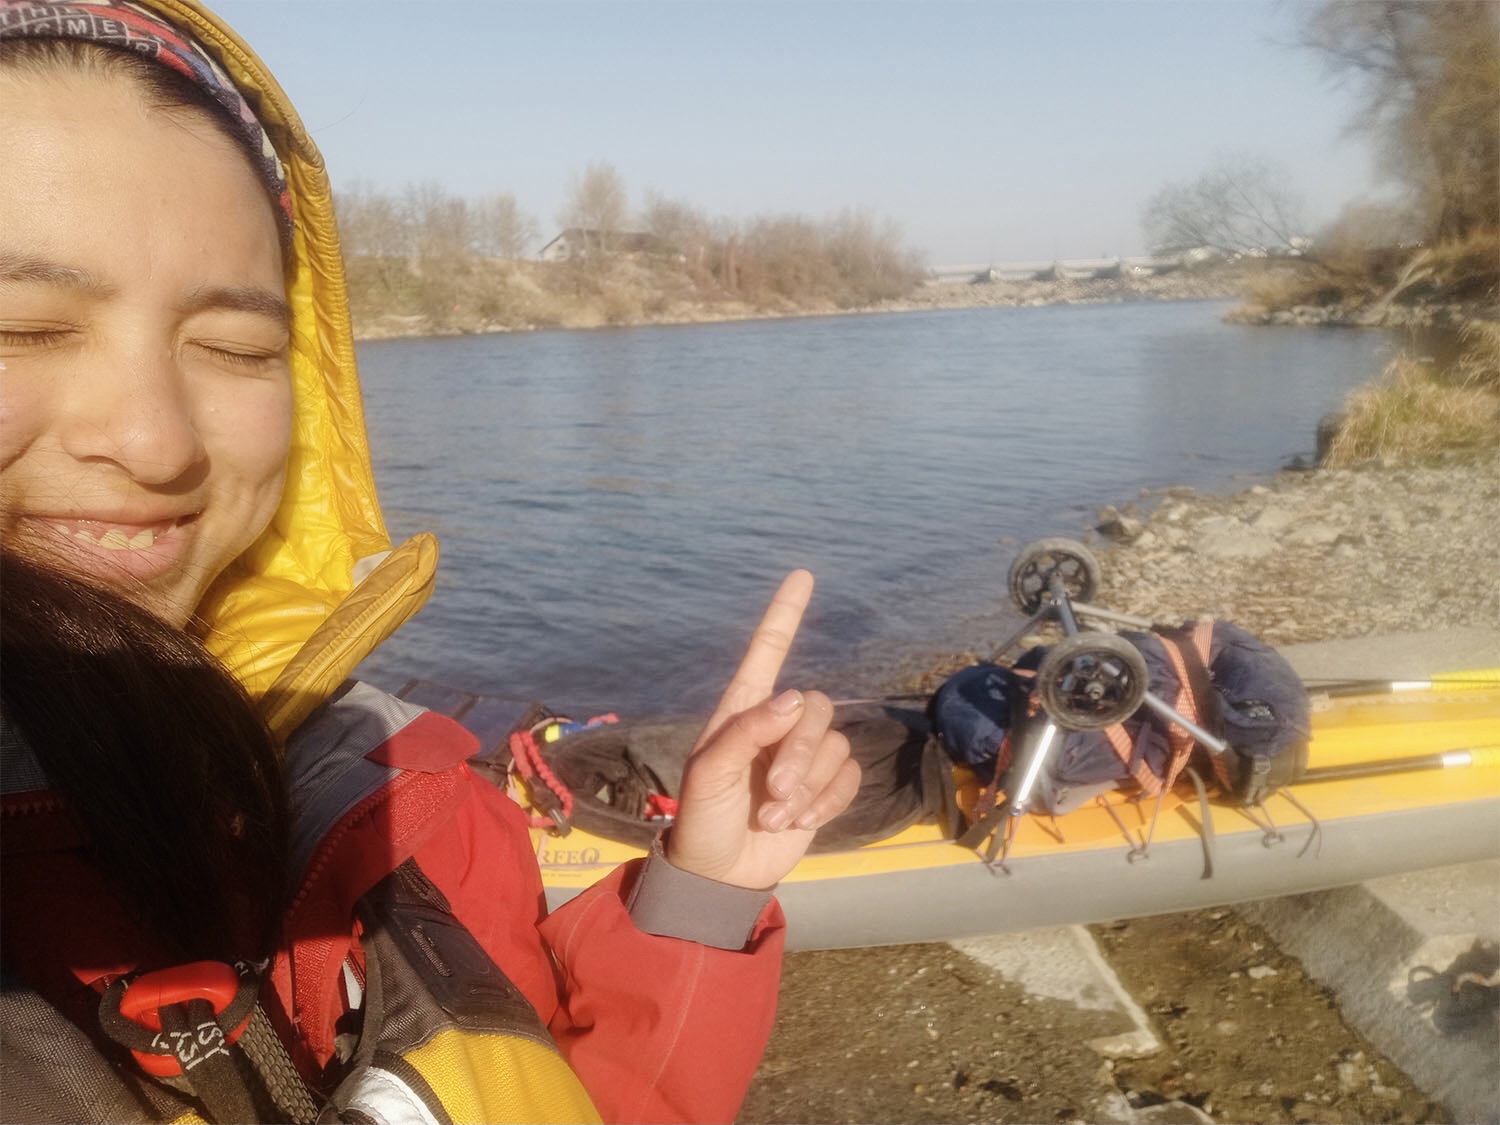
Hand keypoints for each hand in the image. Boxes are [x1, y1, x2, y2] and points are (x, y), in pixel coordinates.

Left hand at [666, 570, 860, 888]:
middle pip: (814, 708)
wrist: (721, 874)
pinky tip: (799, 823)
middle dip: (800, 755)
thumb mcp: (710, 773)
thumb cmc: (703, 818)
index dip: (785, 614)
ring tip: (774, 816)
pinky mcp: (825, 788)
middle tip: (774, 797)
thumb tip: (793, 698)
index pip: (768, 651)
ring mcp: (803, 756)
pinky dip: (827, 803)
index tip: (802, 576)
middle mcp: (776, 725)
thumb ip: (747, 731)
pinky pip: (848, 775)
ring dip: (809, 788)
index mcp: (742, 710)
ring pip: (834, 744)